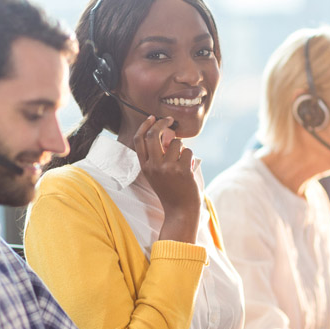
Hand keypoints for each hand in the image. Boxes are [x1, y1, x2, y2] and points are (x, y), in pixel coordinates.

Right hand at [132, 116, 200, 243]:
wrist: (180, 211)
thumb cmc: (170, 190)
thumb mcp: (156, 174)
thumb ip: (157, 155)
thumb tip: (167, 134)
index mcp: (145, 167)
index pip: (139, 140)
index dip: (145, 125)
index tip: (152, 117)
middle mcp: (154, 166)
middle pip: (154, 134)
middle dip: (163, 123)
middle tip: (170, 120)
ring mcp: (168, 168)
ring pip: (176, 142)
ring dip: (182, 147)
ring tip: (182, 161)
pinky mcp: (182, 170)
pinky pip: (188, 151)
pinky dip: (189, 157)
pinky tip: (188, 169)